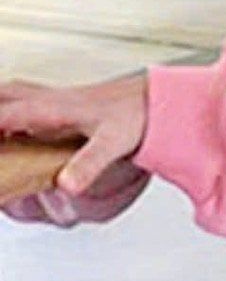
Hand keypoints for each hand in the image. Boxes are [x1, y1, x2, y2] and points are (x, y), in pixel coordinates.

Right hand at [0, 72, 151, 222]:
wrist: (155, 97)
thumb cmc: (135, 114)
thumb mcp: (112, 143)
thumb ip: (88, 164)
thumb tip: (66, 185)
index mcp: (52, 108)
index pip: (3, 116)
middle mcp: (48, 99)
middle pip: (2, 98)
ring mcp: (53, 98)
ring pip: (11, 95)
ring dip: (0, 107)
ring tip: (1, 127)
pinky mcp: (61, 102)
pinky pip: (24, 100)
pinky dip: (10, 109)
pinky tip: (15, 126)